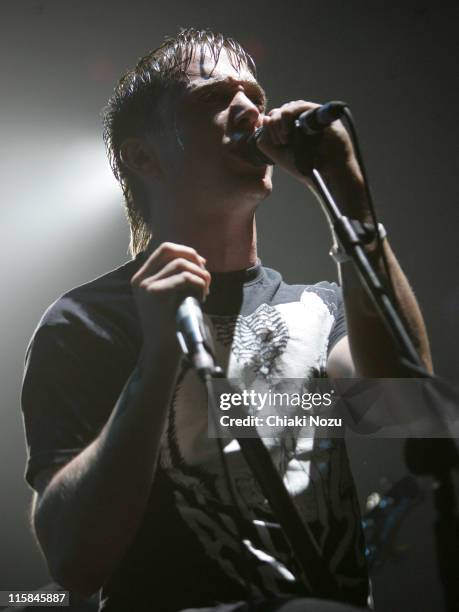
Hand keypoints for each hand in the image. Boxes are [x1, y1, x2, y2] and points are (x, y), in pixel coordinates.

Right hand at [130, 242, 210, 357]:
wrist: (163, 350)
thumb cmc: (172, 324)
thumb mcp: (171, 296)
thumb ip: (178, 277)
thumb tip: (199, 259)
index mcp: (142, 277)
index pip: (164, 250)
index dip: (186, 252)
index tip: (202, 265)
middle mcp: (140, 279)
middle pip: (170, 250)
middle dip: (193, 258)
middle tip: (206, 276)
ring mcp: (146, 286)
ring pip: (180, 264)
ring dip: (200, 275)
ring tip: (205, 291)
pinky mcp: (155, 294)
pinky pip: (184, 278)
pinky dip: (199, 284)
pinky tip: (203, 297)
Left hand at [257, 100, 368, 219]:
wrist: (326, 176)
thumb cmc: (306, 167)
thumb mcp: (279, 154)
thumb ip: (267, 139)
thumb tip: (265, 118)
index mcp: (295, 126)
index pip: (278, 115)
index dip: (272, 125)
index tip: (276, 142)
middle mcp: (305, 119)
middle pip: (283, 109)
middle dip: (275, 124)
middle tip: (280, 141)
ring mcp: (314, 115)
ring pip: (291, 106)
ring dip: (282, 119)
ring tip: (285, 138)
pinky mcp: (322, 115)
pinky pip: (303, 107)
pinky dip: (291, 116)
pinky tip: (290, 133)